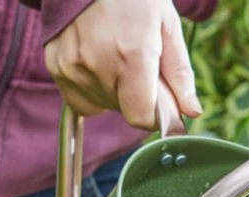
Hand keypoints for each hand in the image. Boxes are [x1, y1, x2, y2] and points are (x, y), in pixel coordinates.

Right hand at [44, 0, 200, 132]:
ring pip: (102, 105)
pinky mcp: (56, 66)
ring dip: (114, 92)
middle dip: (136, 96)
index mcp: (133, 57)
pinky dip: (92, 88)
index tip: (159, 96)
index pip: (141, 118)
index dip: (155, 113)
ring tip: (115, 56)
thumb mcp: (167, 27)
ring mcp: (73, 67)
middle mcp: (99, 66)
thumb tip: (192, 112)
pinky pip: (79, 98)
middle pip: (124, 111)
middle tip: (137, 63)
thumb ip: (180, 74)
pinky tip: (97, 61)